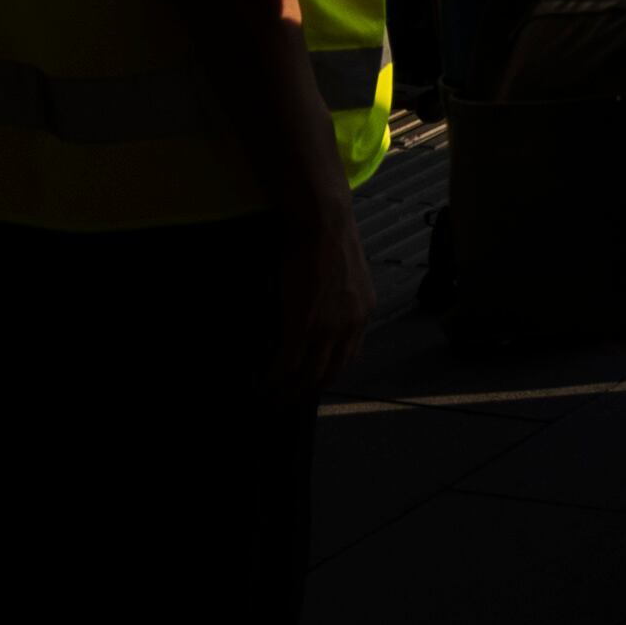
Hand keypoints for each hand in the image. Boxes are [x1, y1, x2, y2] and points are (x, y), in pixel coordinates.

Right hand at [276, 196, 375, 393]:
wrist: (323, 223)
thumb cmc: (329, 240)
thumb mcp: (348, 276)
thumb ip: (342, 299)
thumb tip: (326, 310)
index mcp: (364, 313)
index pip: (348, 357)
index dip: (327, 373)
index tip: (311, 383)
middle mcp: (351, 325)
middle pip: (329, 372)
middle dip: (307, 391)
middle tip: (287, 400)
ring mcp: (328, 328)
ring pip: (307, 375)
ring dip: (287, 392)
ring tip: (271, 399)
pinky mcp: (302, 325)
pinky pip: (287, 364)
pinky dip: (272, 380)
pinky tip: (261, 386)